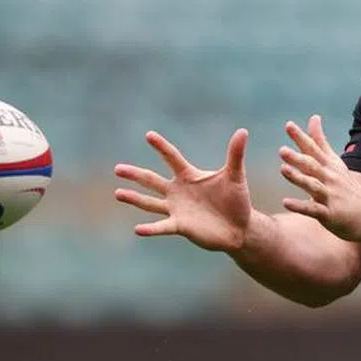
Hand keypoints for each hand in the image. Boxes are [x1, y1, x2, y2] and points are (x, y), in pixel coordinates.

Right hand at [114, 129, 252, 252]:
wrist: (240, 228)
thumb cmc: (236, 200)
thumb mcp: (235, 176)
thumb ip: (235, 154)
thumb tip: (243, 131)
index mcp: (189, 176)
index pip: (172, 158)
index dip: (161, 147)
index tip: (149, 135)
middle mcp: (178, 191)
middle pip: (152, 180)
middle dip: (135, 174)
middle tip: (118, 168)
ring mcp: (177, 209)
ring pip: (151, 202)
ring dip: (135, 198)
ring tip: (118, 193)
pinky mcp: (180, 226)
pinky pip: (162, 226)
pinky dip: (151, 228)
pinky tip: (137, 229)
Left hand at [279, 115, 360, 242]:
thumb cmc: (347, 186)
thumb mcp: (334, 161)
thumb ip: (320, 141)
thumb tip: (314, 117)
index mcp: (328, 166)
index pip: (313, 149)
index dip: (301, 138)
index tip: (289, 125)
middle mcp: (329, 178)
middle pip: (312, 166)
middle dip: (297, 158)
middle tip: (282, 150)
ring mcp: (330, 196)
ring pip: (312, 186)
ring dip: (298, 178)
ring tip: (282, 169)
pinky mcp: (329, 214)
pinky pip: (313, 209)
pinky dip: (300, 206)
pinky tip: (285, 202)